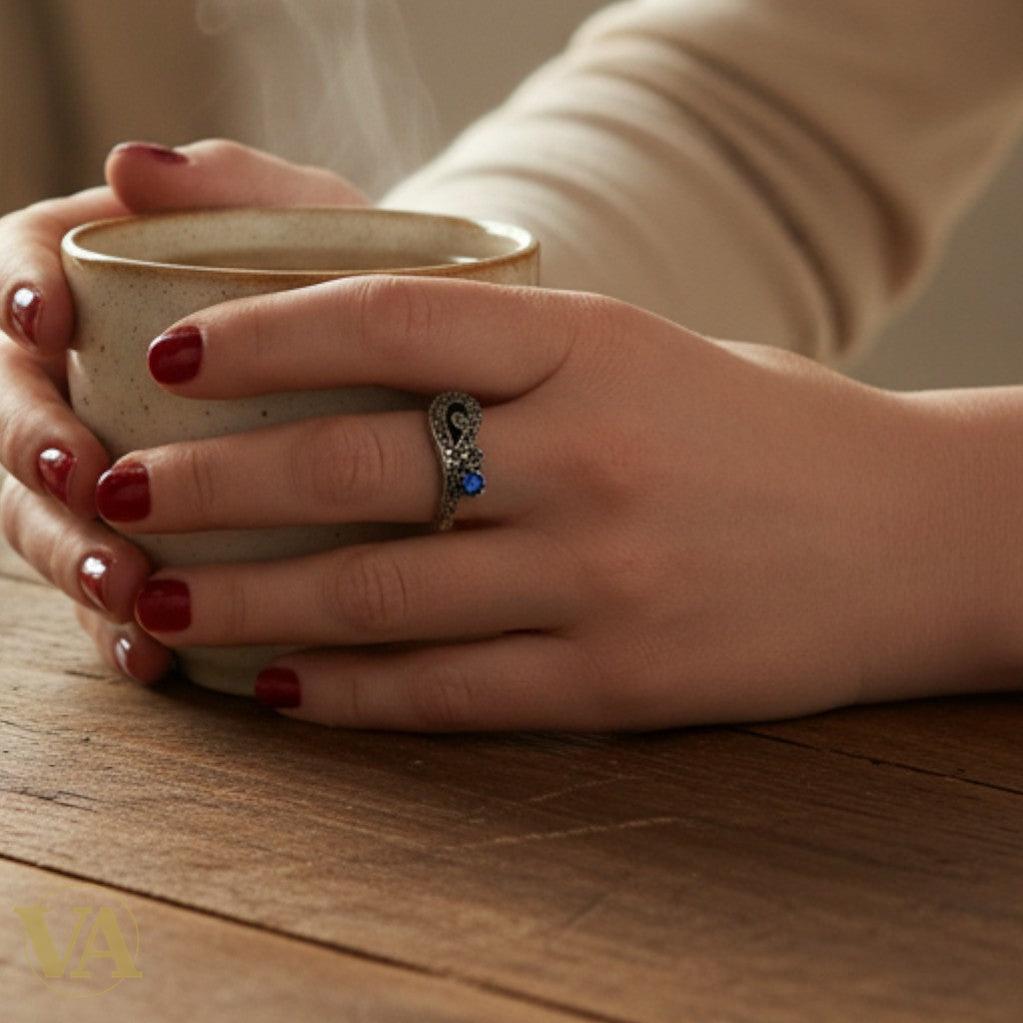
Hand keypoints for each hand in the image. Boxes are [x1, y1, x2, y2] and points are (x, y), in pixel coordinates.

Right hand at [0, 139, 366, 682]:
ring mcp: (119, 467)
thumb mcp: (311, 222)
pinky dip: (122, 625)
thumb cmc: (347, 288)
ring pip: (53, 516)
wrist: (402, 379)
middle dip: (36, 456)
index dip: (13, 302)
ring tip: (126, 588)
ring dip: (74, 556)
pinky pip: (118, 589)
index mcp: (105, 287)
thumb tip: (130, 164)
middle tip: (86, 486)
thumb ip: (234, 186)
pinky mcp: (155, 542)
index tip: (44, 329)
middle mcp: (93, 382)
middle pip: (19, 416)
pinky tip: (152, 655)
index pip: (21, 279)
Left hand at [99, 275, 1001, 729]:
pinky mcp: (622, 681)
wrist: (912, 533)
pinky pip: (451, 691)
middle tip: (117, 489)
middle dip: (212, 484)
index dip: (268, 333)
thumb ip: (512, 356)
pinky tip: (280, 689)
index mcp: (597, 344)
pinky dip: (350, 692)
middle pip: (358, 470)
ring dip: (250, 606)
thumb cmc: (763, 428)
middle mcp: (590, 456)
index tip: (176, 354)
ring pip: (382, 596)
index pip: (395, 316)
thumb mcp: (642, 351)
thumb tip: (358, 369)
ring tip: (160, 603)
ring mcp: (604, 576)